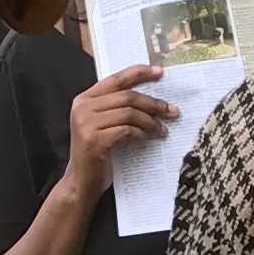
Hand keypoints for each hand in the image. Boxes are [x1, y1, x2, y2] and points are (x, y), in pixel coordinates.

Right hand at [62, 65, 177, 196]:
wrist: (81, 181)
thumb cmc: (97, 152)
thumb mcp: (103, 124)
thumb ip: (117, 108)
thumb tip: (151, 97)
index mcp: (84, 99)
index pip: (116, 79)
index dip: (139, 73)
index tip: (160, 73)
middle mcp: (82, 108)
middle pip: (127, 96)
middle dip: (153, 103)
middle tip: (172, 111)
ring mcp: (86, 124)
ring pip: (129, 113)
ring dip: (150, 121)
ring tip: (162, 129)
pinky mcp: (94, 141)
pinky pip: (126, 130)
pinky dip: (141, 133)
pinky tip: (149, 137)